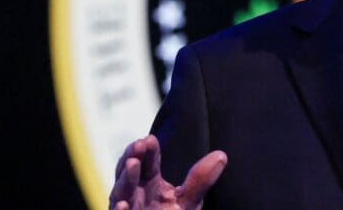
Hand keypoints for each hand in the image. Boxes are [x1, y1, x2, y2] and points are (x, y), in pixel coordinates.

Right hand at [109, 135, 226, 209]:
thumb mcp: (189, 201)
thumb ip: (200, 180)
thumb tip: (221, 155)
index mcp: (150, 183)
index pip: (148, 162)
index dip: (148, 151)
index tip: (149, 139)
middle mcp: (135, 194)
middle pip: (129, 172)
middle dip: (132, 157)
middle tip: (138, 145)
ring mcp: (127, 209)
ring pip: (121, 193)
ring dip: (125, 179)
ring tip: (132, 164)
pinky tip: (123, 205)